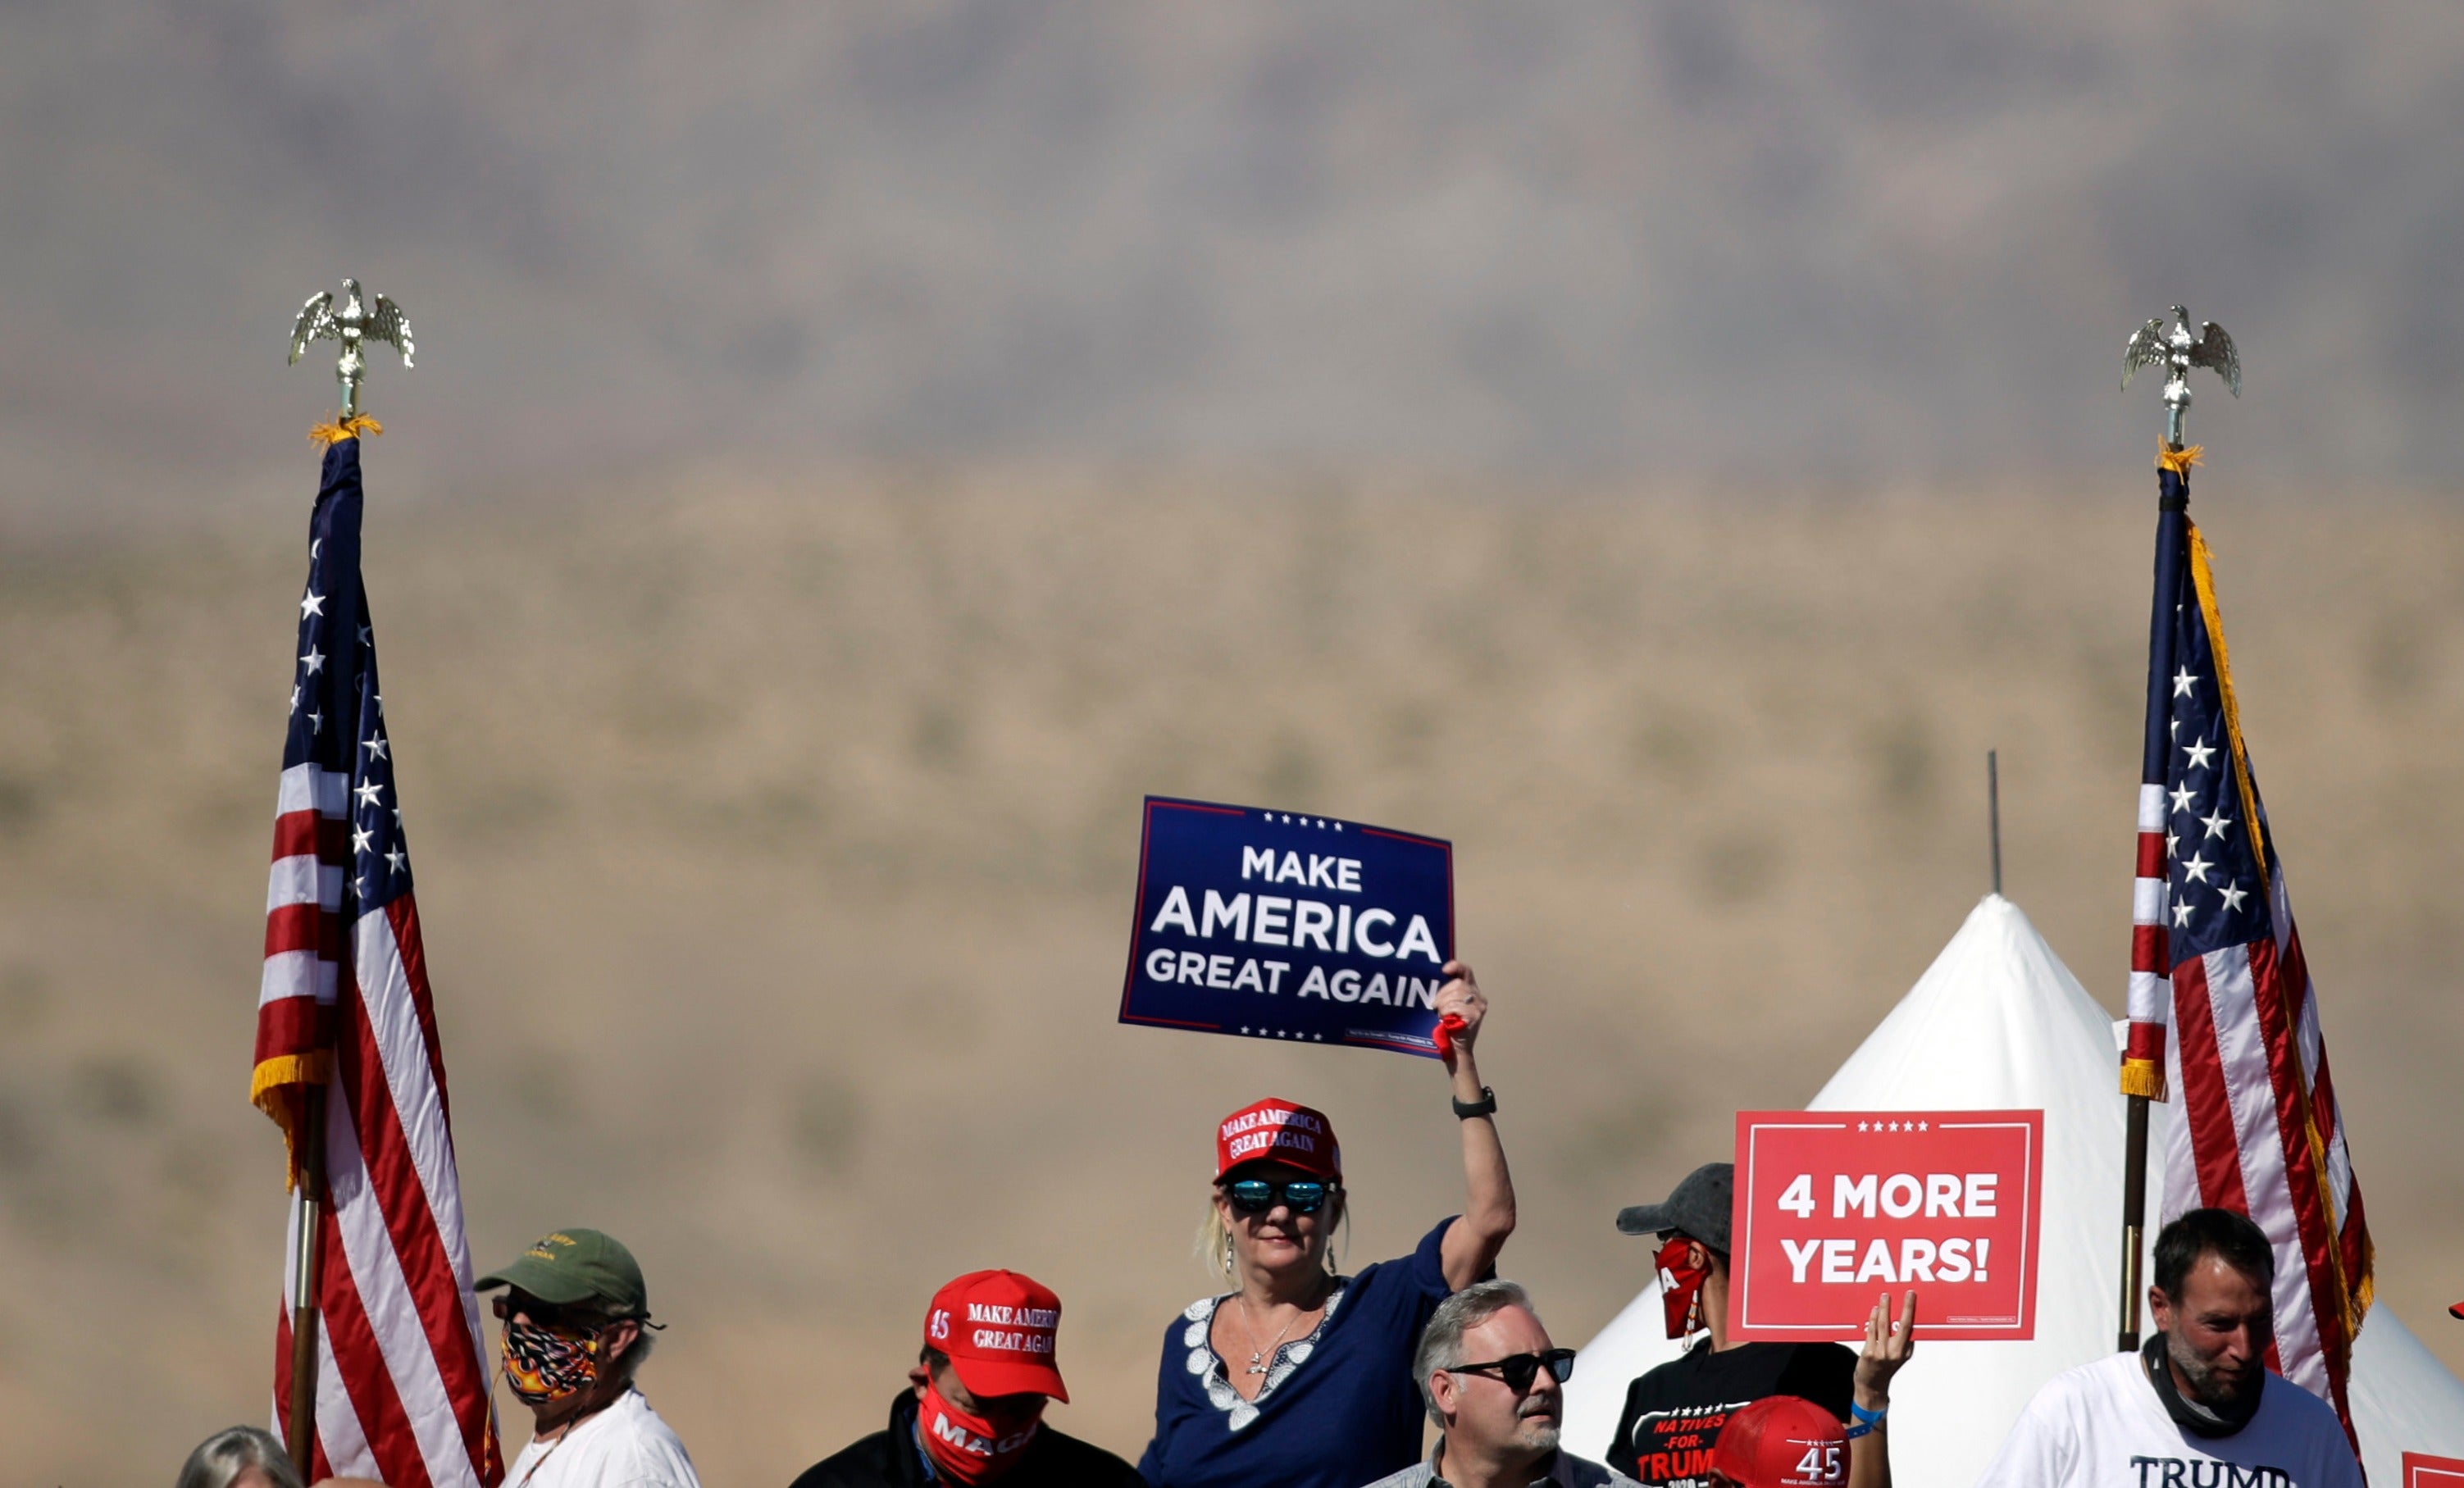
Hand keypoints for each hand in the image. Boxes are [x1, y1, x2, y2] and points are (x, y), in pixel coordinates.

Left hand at [1433, 961, 1485, 1063]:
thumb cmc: (1449, 1027)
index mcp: (1472, 991)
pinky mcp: (1475, 1015)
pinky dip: (1446, 1011)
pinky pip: (1455, 1006)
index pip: (1466, 971)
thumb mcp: (1448, 1005)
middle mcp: (1479, 997)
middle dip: (1442, 994)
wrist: (1456, 1049)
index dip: (1456, 966)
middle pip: (1458, 983)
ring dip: (1443, 1004)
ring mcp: (1479, 1006)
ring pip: (1456, 994)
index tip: (1444, 970)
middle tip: (1435, 1006)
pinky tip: (1445, 1019)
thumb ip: (1448, 993)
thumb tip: (1435, 979)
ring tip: (1441, 1014)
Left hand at [1854, 1290, 1915, 1408]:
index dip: (1912, 1311)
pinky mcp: (1869, 1353)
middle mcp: (1897, 1352)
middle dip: (1907, 1307)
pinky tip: (1874, 1310)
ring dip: (1885, 1308)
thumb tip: (1905, 1321)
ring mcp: (1883, 1353)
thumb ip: (1903, 1343)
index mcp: (1906, 1352)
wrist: (1871, 1386)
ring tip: (1885, 1296)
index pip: (1911, 1328)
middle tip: (1908, 1293)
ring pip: (1885, 1325)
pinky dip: (1873, 1319)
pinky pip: (1872, 1331)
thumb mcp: (1899, 1358)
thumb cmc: (1884, 1369)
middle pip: (1904, 1325)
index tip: (1912, 1296)